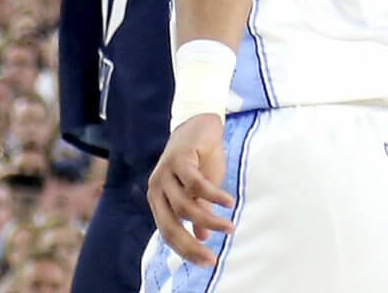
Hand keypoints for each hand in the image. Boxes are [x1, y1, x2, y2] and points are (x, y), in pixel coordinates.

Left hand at [148, 114, 236, 266]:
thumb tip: (201, 237)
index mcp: (158, 199)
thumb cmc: (200, 158)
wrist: (201, 122)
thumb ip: (198, 211)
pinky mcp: (179, 159)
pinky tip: (230, 203)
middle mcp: (157, 188)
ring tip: (230, 226)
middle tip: (212, 258)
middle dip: (191, 246)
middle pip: (171, 225)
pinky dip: (214, 196)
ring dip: (210, 220)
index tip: (206, 263)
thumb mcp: (199, 190)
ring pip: (186, 207)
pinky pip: (197, 184)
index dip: (185, 250)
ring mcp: (166, 173)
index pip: (168, 233)